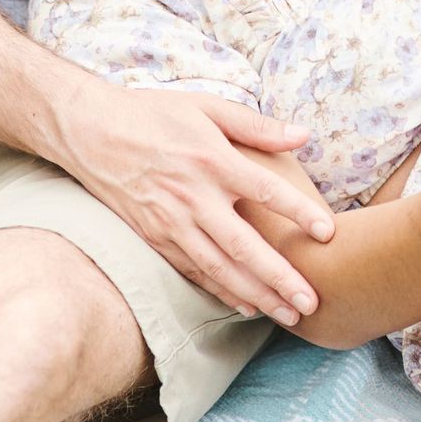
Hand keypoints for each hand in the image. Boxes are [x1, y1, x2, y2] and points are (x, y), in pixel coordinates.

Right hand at [51, 76, 333, 326]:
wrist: (91, 132)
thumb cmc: (154, 113)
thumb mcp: (206, 106)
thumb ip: (255, 124)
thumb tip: (303, 134)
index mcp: (212, 160)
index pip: (266, 191)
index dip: (299, 213)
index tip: (329, 233)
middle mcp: (193, 197)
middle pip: (245, 246)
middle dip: (280, 277)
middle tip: (312, 301)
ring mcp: (171, 223)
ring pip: (220, 268)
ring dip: (256, 295)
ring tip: (288, 315)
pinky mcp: (155, 238)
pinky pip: (193, 271)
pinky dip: (221, 292)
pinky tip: (246, 306)